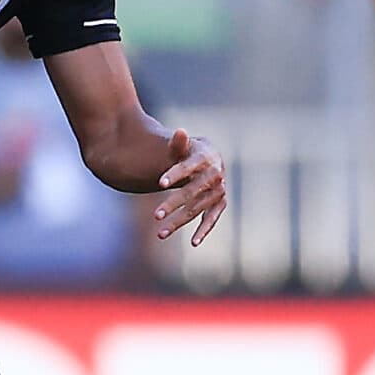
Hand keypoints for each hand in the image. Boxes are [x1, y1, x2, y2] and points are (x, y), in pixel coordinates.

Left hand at [154, 128, 226, 246]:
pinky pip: (212, 218)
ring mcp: (218, 190)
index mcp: (206, 157)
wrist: (208, 159)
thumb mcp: (183, 146)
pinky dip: (204, 230)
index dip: (175, 174)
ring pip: (197, 208)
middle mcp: (215, 174)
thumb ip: (178, 143)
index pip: (188, 166)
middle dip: (173, 203)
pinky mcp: (219, 203)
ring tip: (160, 233)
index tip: (159, 183)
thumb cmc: (189, 152)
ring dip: (179, 221)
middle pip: (192, 191)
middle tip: (155, 215)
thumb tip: (180, 132)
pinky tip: (194, 243)